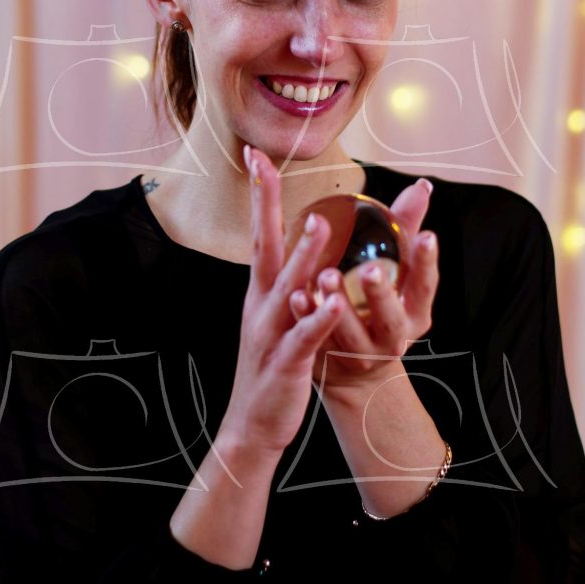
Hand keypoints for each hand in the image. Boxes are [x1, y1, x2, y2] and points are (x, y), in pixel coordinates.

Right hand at [220, 146, 343, 455]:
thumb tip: (307, 249)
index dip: (259, 195)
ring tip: (318, 224)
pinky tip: (333, 301)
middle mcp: (260, 304)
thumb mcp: (278, 319)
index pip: (260, 234)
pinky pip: (304, 335)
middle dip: (266, 206)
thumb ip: (291, 284)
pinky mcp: (285, 362)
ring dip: (301, 256)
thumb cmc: (272, 367)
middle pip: (263, 247)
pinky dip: (317, 317)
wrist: (251, 427)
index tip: (255, 156)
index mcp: (262, 292)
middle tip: (267, 167)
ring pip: (287, 288)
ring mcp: (269, 332)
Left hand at [289, 178, 438, 398]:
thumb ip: (404, 228)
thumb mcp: (396, 271)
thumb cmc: (377, 302)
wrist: (355, 369)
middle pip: (390, 318)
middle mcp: (392, 338)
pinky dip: (307, 316)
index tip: (426, 236)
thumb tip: (421, 187)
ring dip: (337, 306)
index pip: (425, 287)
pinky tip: (295, 295)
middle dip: (381, 295)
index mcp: (414, 313)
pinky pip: (318, 339)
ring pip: (351, 334)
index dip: (427, 263)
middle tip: (369, 269)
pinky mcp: (331, 363)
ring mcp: (361, 355)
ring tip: (324, 275)